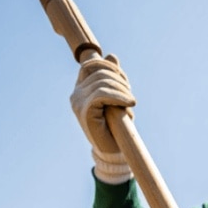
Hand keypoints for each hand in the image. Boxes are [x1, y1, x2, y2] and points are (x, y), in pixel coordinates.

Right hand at [70, 54, 135, 183]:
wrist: (112, 151)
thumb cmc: (115, 125)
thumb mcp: (116, 97)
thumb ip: (113, 78)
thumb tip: (112, 56)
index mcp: (81, 89)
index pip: (92, 65)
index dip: (111, 68)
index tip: (125, 82)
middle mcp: (76, 93)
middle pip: (100, 71)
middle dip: (120, 79)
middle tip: (130, 96)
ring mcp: (77, 101)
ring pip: (103, 81)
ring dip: (123, 90)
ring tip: (131, 102)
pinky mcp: (84, 110)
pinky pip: (102, 93)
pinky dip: (119, 96)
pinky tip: (130, 103)